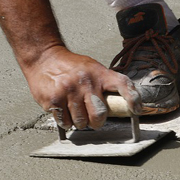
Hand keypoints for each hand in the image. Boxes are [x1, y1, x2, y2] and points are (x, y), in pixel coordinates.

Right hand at [22, 45, 141, 129]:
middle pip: (99, 114)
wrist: (43, 57)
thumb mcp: (92, 68)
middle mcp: (86, 81)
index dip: (133, 99)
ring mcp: (69, 91)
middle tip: (93, 120)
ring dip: (80, 122)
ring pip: (81, 122)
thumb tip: (120, 105)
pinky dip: (66, 122)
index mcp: (100, 73)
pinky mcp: (54, 99)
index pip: (123, 85)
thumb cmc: (71, 66)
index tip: (136, 110)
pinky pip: (66, 122)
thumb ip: (105, 83)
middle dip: (97, 122)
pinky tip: (64, 111)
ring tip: (75, 111)